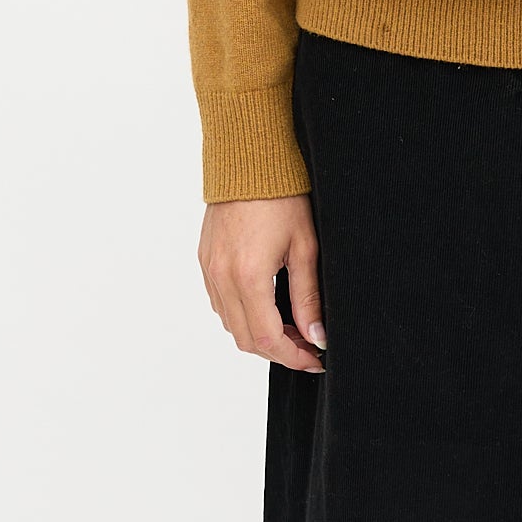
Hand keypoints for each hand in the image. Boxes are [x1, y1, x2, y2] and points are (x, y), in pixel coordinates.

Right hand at [199, 195, 324, 371]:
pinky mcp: (205, 261)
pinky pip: (220, 304)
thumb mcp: (305, 248)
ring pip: (231, 325)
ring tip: (292, 326)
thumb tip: (316, 336)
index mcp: (248, 276)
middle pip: (247, 339)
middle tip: (308, 345)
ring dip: (260, 335)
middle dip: (279, 350)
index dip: (293, 357)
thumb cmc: (282, 197)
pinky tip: (267, 306)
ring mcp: (209, 270)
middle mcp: (222, 278)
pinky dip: (243, 316)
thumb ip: (308, 297)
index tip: (315, 360)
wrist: (249, 161)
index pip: (268, 338)